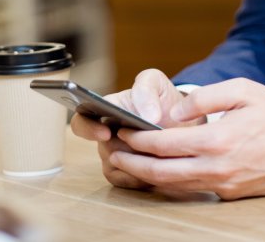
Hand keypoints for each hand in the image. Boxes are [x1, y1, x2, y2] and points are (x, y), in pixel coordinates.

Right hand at [69, 69, 199, 189]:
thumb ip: (146, 89)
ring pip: (115, 165)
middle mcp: (105, 134)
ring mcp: (113, 155)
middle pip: (104, 148)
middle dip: (126, 149)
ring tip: (158, 155)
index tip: (105, 133)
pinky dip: (138, 177)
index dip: (88, 128)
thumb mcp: (157, 84)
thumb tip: (147, 115)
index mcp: (105, 109)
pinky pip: (123, 180)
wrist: (182, 123)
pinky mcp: (122, 173)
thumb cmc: (163, 100)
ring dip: (136, 162)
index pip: (82, 120)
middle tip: (145, 147)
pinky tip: (155, 167)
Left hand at [111, 78, 264, 198]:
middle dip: (132, 165)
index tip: (121, 131)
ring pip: (174, 186)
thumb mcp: (243, 90)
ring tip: (127, 164)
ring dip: (146, 176)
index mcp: (218, 140)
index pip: (164, 145)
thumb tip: (173, 112)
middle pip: (161, 173)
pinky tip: (158, 171)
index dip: (138, 140)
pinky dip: (170, 182)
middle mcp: (217, 168)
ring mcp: (224, 185)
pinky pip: (192, 189)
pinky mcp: (230, 194)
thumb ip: (205, 97)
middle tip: (112, 155)